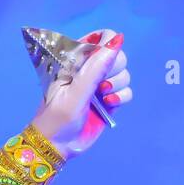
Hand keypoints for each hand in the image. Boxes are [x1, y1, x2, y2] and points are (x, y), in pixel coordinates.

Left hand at [31, 30, 127, 159]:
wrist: (56, 146)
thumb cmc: (57, 117)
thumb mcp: (74, 93)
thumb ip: (95, 68)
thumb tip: (116, 40)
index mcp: (73, 61)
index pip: (98, 37)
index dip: (108, 42)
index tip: (106, 56)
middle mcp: (88, 70)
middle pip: (116, 54)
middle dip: (114, 67)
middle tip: (100, 82)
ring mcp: (99, 85)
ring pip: (124, 73)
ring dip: (118, 83)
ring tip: (102, 96)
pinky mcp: (109, 100)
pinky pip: (127, 90)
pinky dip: (121, 96)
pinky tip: (108, 104)